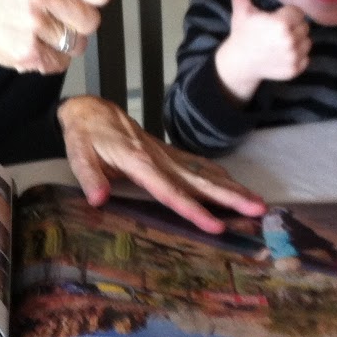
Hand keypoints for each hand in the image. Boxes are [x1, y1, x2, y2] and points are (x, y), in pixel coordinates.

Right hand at [0, 0, 112, 80]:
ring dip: (61, 41)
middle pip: (92, 20)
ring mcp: (30, 22)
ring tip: (38, 25)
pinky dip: (47, 59)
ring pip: (77, 44)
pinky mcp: (25, 51)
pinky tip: (29, 40)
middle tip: (50, 10)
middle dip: (75, 20)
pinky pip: (60, 63)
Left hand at [58, 96, 266, 233]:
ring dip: (232, 188)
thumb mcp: (78, 153)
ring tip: (258, 203)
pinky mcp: (168, 154)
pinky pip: (198, 165)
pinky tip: (235, 186)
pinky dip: (220, 176)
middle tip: (258, 209)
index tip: (215, 226)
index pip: (170, 192)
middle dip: (230, 197)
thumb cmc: (85, 134)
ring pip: (205, 172)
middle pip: (200, 181)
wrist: (92, 110)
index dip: (193, 210)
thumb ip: (89, 176)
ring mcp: (167, 155)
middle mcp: (159, 159)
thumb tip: (98, 199)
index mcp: (139, 162)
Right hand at [213, 0, 309, 102]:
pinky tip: (283, 54)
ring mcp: (293, 57)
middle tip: (278, 31)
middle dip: (293, 27)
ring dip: (298, 41)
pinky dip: (298, 56)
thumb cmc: (242, 34)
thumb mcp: (241, 12)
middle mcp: (290, 40)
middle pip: (304, 27)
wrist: (240, 62)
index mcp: (281, 24)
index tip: (277, 19)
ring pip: (307, 42)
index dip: (288, 14)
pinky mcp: (294, 70)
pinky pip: (306, 58)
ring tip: (282, 42)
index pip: (298, 13)